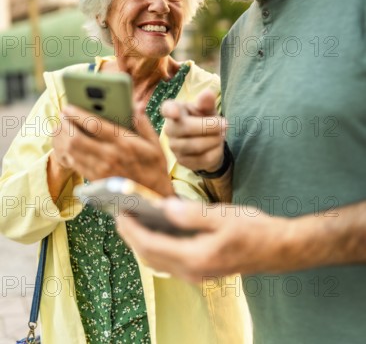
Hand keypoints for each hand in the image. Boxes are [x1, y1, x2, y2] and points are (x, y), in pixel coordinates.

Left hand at [60, 104, 173, 195]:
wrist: (152, 196)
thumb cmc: (154, 167)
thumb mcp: (155, 143)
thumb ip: (143, 123)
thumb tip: (135, 105)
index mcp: (125, 143)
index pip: (95, 125)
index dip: (78, 114)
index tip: (68, 106)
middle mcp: (110, 156)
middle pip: (77, 139)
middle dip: (66, 125)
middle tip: (62, 116)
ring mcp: (100, 170)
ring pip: (71, 151)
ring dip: (62, 138)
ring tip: (60, 127)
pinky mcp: (95, 179)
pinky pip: (73, 164)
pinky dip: (65, 152)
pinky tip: (64, 143)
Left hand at [117, 197, 292, 281]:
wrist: (277, 248)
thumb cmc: (254, 230)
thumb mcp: (223, 216)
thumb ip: (192, 214)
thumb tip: (165, 208)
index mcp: (195, 257)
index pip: (151, 246)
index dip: (132, 230)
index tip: (120, 213)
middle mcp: (192, 271)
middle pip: (149, 257)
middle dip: (131, 237)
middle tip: (120, 216)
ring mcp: (196, 273)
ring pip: (158, 262)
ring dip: (142, 243)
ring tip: (133, 221)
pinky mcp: (201, 270)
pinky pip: (169, 261)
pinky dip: (156, 247)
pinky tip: (156, 230)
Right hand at [161, 89, 225, 172]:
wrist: (208, 141)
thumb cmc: (204, 119)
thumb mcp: (208, 109)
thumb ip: (207, 102)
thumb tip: (207, 93)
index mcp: (174, 110)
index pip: (167, 109)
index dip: (170, 110)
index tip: (175, 112)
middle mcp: (169, 129)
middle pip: (187, 128)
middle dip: (210, 126)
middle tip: (225, 124)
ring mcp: (173, 147)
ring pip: (196, 145)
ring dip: (214, 140)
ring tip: (221, 135)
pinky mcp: (182, 161)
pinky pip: (202, 159)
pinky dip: (215, 152)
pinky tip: (217, 147)